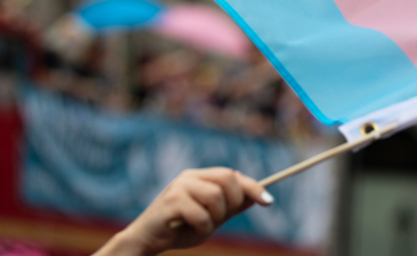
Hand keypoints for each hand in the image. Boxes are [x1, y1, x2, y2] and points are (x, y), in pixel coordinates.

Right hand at [95, 168, 273, 255]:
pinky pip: (201, 215)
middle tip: (223, 218)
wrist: (147, 241)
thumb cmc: (179, 229)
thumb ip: (230, 207)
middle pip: (228, 178)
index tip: (269, 201)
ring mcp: (179, 187)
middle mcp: (190, 177)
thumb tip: (257, 196)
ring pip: (216, 196)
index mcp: (199, 177)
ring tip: (203, 226)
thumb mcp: (210, 219)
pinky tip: (190, 230)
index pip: (233, 175)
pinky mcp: (171, 202)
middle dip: (234, 201)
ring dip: (216, 218)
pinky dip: (202, 227)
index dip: (253, 187)